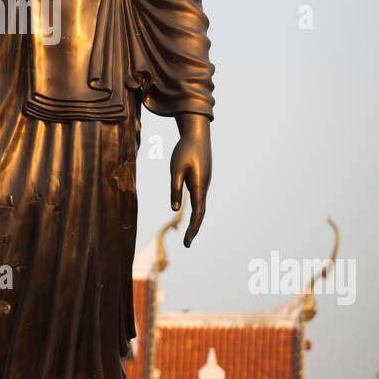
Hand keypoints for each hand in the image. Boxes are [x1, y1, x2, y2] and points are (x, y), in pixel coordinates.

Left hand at [170, 113, 211, 246]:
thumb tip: (173, 208)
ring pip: (201, 205)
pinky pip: (200, 197)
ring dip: (196, 220)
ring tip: (189, 232)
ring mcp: (205, 182)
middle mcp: (204, 186)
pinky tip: (193, 213)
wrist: (197, 134)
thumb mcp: (175, 169)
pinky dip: (197, 209)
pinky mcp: (202, 178)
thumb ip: (175, 188)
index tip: (187, 242)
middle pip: (200, 212)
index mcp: (198, 186)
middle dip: (194, 229)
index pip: (197, 213)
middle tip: (187, 244)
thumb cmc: (184, 150)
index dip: (192, 229)